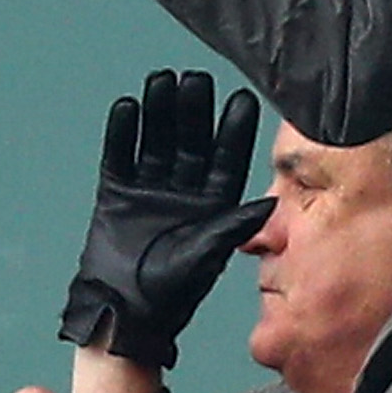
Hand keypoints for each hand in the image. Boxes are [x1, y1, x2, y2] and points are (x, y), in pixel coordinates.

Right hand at [60, 70, 274, 366]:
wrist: (124, 313)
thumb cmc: (171, 293)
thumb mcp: (206, 256)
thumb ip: (232, 225)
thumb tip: (272, 202)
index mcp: (214, 204)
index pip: (228, 158)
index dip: (234, 130)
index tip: (243, 99)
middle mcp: (185, 190)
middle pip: (191, 141)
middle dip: (194, 110)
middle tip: (196, 79)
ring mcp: (151, 188)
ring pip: (157, 141)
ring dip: (159, 112)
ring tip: (162, 80)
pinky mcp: (119, 192)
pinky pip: (121, 155)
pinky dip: (123, 133)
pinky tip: (127, 107)